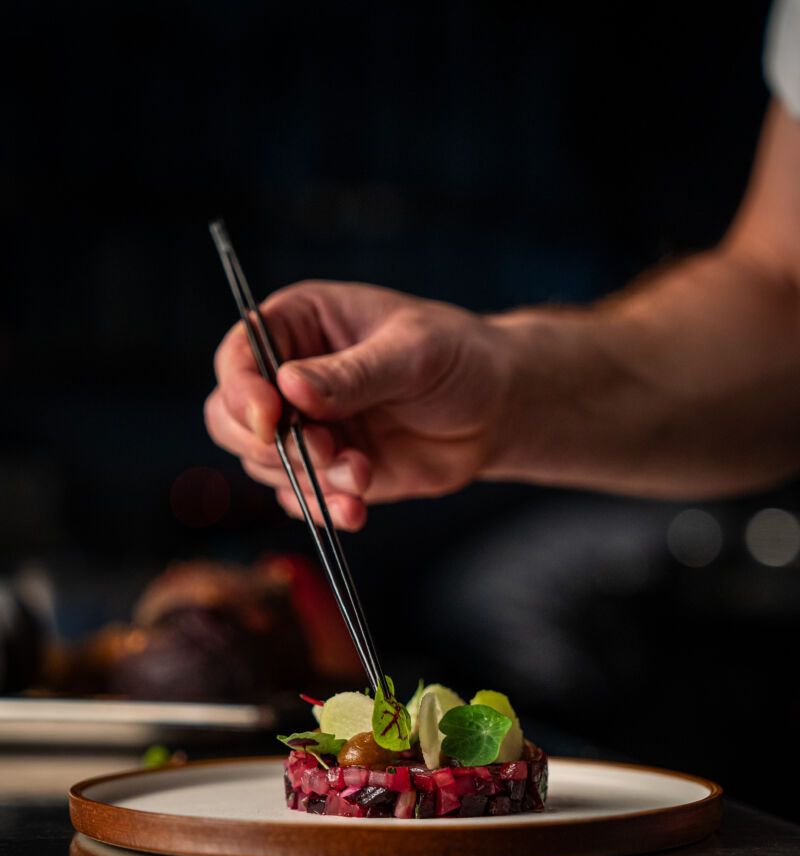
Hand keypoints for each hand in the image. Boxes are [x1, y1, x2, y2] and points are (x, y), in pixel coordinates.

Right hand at [205, 281, 510, 529]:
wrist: (496, 409)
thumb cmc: (457, 357)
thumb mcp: (413, 352)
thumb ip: (352, 374)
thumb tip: (289, 388)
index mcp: (299, 325)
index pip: (239, 357)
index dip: (242, 391)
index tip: (270, 421)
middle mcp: (290, 378)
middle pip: (230, 418)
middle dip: (270, 445)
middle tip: (325, 451)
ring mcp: (306, 428)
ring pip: (264, 465)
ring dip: (309, 478)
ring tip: (365, 473)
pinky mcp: (328, 471)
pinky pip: (301, 499)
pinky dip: (324, 509)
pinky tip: (356, 509)